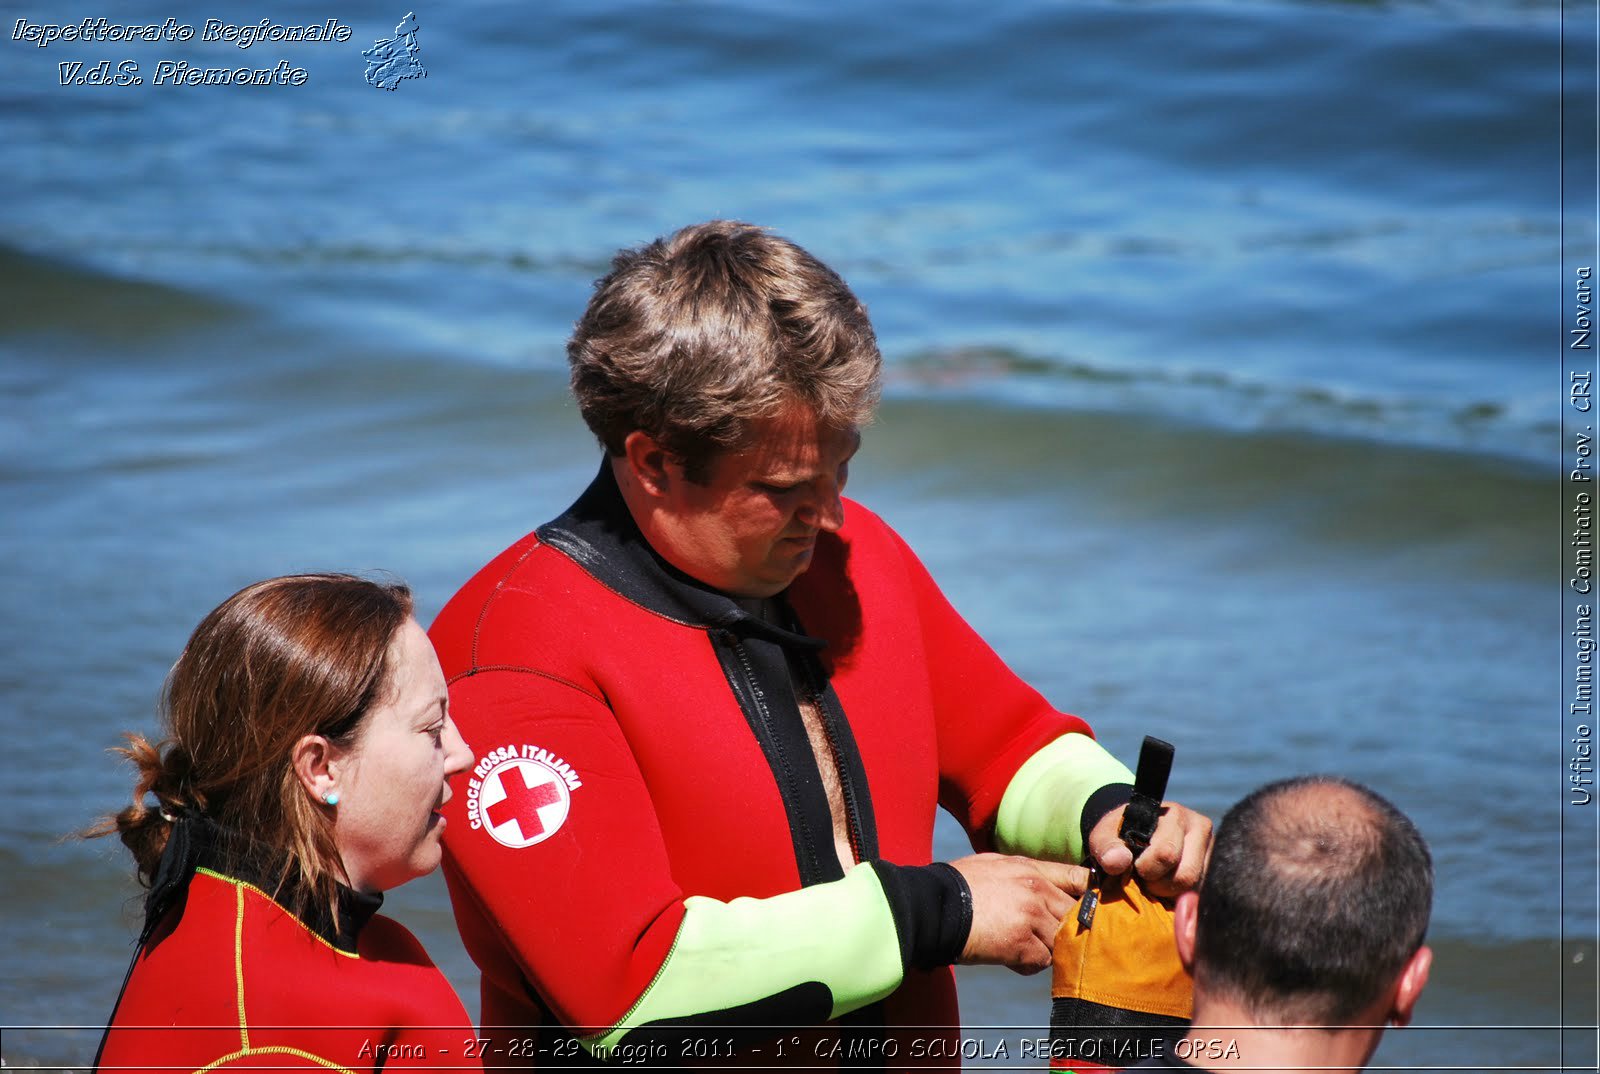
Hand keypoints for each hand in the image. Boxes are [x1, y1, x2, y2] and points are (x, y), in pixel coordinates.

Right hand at [949, 853, 1089, 974]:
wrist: (933, 907)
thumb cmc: (958, 886)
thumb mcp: (994, 865)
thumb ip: (1023, 873)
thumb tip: (1043, 884)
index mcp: (1030, 870)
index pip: (1079, 878)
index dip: (1089, 894)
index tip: (1088, 907)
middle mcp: (1036, 891)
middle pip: (1074, 915)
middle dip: (1062, 928)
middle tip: (1041, 935)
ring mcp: (1030, 917)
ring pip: (1059, 941)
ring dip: (1043, 948)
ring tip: (1017, 945)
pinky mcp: (1021, 944)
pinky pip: (1042, 961)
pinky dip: (1027, 964)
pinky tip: (1007, 957)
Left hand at [1087, 800, 1210, 897]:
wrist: (1136, 832)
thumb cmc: (1121, 835)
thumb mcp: (1105, 836)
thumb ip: (1107, 847)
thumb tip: (1118, 862)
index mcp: (1174, 815)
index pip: (1166, 854)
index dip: (1147, 869)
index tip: (1135, 867)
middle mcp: (1200, 827)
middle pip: (1186, 875)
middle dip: (1160, 884)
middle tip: (1146, 878)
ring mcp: (1212, 848)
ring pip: (1195, 887)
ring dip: (1171, 892)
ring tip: (1157, 880)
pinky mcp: (1215, 867)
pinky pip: (1201, 893)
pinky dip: (1182, 896)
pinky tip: (1170, 886)